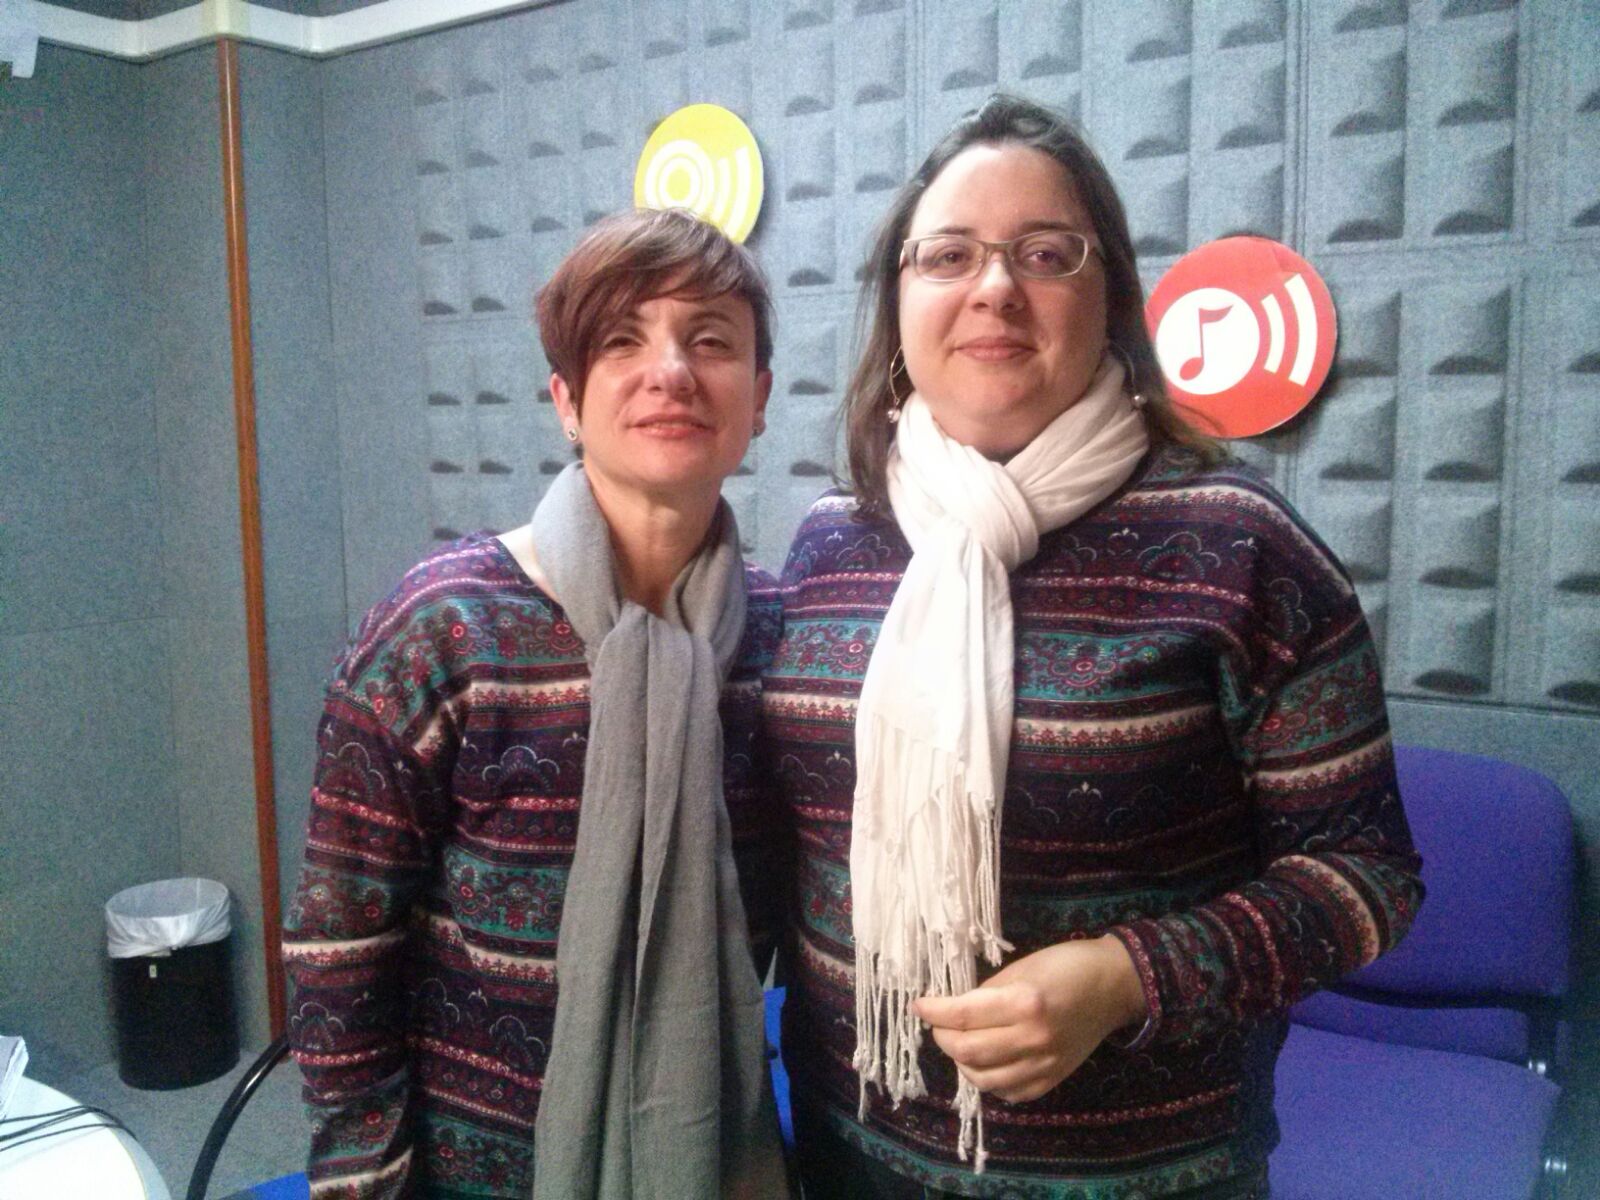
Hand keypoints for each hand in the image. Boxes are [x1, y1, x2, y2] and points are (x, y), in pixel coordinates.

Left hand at [912, 935, 1146, 1102]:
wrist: (1113, 987)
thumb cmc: (1065, 966)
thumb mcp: (1021, 968)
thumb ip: (986, 992)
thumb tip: (953, 1009)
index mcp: (1025, 1002)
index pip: (962, 1015)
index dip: (933, 1011)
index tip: (918, 1005)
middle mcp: (1033, 1038)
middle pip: (967, 1051)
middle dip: (942, 1037)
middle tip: (938, 1024)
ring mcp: (1044, 1064)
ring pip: (983, 1079)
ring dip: (961, 1062)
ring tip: (959, 1043)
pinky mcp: (1052, 1080)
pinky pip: (1008, 1092)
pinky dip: (988, 1080)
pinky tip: (985, 1062)